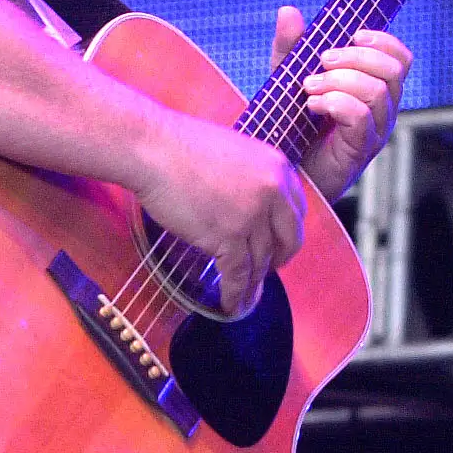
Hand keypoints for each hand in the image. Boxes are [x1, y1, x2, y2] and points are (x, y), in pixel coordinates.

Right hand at [135, 116, 307, 317]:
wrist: (155, 149)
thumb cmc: (185, 147)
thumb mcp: (238, 154)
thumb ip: (255, 180)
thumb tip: (256, 207)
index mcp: (279, 169)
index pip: (297, 211)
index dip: (288, 233)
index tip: (279, 245)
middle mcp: (273, 193)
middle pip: (288, 239)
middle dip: (278, 260)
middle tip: (267, 270)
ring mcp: (251, 216)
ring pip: (260, 260)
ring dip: (254, 283)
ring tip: (248, 297)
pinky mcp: (227, 237)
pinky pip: (237, 273)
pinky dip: (235, 293)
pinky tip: (232, 304)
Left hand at [272, 6, 412, 200]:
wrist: (282, 171)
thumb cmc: (292, 125)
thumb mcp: (289, 78)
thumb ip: (291, 48)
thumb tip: (288, 11)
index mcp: (374, 89)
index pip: (400, 59)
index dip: (383, 41)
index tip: (352, 35)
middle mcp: (382, 110)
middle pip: (393, 70)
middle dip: (356, 58)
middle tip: (321, 61)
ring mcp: (374, 131)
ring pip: (378, 91)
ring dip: (340, 81)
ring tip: (310, 87)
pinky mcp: (359, 150)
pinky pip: (361, 117)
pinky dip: (335, 103)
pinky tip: (312, 105)